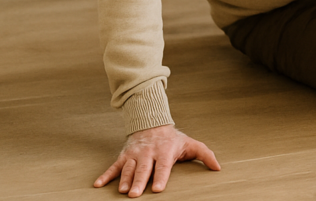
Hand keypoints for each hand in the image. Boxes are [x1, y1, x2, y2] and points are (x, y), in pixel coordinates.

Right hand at [93, 124, 219, 196]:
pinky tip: (98, 184)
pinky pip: (114, 166)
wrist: (151, 122)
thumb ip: (205, 155)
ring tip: (123, 192)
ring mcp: (135, 154)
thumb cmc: (173, 139)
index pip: (163, 166)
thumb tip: (218, 168)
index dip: (161, 177)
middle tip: (135, 195)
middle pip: (143, 169)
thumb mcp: (191, 143)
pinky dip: (106, 175)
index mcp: (165, 152)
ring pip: (129, 169)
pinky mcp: (124, 155)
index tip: (157, 189)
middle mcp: (148, 153)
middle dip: (139, 182)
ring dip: (125, 180)